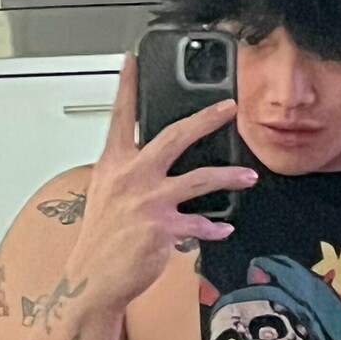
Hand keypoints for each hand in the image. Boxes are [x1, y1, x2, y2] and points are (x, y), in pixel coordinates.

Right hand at [65, 57, 257, 312]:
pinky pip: (200, 223)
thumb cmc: (100, 239)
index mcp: (113, 163)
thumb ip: (129, 172)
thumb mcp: (105, 194)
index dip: (127, 85)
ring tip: (248, 176)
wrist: (92, 279)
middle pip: (175, 135)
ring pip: (199, 178)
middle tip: (228, 108)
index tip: (132, 60)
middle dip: (206, 118)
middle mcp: (131, 176)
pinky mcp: (163, 228)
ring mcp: (148, 201)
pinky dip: (215, 226)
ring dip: (228, 176)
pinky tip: (224, 227)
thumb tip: (157, 160)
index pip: (120, 115)